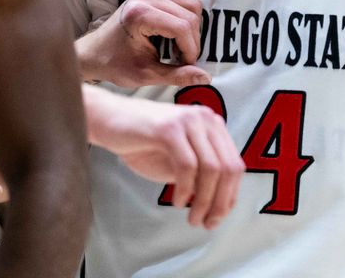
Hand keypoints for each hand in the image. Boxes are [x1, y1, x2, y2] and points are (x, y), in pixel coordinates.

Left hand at [76, 0, 208, 87]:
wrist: (94, 52)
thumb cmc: (115, 64)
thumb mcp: (146, 74)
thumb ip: (177, 75)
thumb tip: (206, 77)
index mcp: (140, 14)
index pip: (183, 28)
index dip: (191, 49)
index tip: (186, 64)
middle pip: (191, 14)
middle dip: (192, 39)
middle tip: (181, 56)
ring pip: (192, 2)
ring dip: (191, 26)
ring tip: (177, 43)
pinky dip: (186, 9)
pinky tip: (175, 26)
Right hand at [86, 89, 243, 228]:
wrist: (109, 121)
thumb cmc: (143, 144)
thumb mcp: (179, 161)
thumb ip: (200, 175)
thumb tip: (221, 205)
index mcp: (214, 125)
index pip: (235, 164)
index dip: (230, 195)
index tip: (217, 218)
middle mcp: (207, 119)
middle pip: (228, 168)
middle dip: (221, 202)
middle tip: (207, 224)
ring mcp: (189, 121)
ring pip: (212, 169)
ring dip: (205, 201)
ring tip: (193, 219)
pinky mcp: (170, 129)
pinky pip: (187, 166)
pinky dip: (186, 189)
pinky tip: (178, 202)